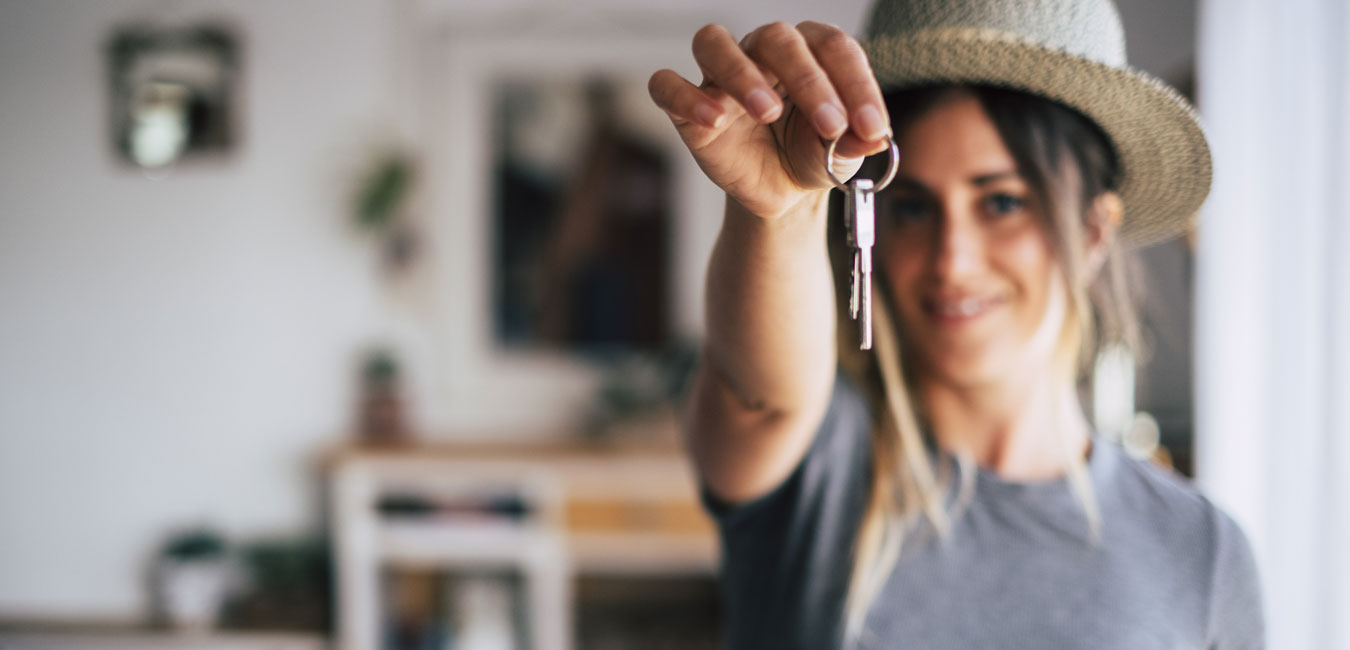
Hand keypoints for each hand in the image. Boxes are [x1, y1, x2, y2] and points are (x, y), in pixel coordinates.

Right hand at [649, 21, 891, 219]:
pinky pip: (667, 85)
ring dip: (742, 72)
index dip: (856, 85)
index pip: (833, 47)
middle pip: (777, 39)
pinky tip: (715, 119)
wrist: (779, 188)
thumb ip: (856, 143)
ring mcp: (720, 75)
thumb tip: (873, 139)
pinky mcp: (687, 107)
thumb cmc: (810, 154)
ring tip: (768, 112)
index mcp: (810, 50)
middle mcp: (763, 50)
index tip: (871, 128)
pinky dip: (686, 97)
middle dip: (809, 81)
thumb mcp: (841, 155)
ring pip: (715, 43)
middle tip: (831, 125)